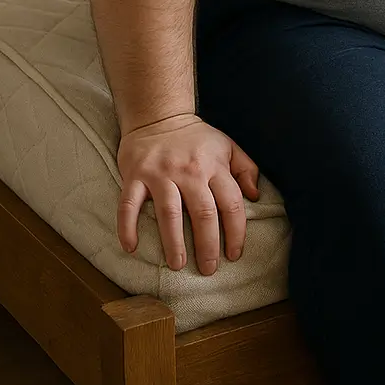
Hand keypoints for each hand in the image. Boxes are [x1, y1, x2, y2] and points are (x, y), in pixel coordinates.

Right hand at [116, 113, 259, 274]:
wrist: (159, 115)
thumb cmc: (196, 138)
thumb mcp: (227, 146)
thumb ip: (245, 169)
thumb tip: (256, 196)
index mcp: (214, 166)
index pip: (231, 204)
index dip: (236, 232)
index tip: (234, 254)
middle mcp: (189, 171)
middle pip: (203, 214)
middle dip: (208, 246)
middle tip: (208, 269)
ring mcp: (160, 174)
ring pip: (169, 214)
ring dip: (174, 243)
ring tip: (178, 265)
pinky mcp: (135, 175)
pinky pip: (128, 205)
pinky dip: (128, 227)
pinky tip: (131, 247)